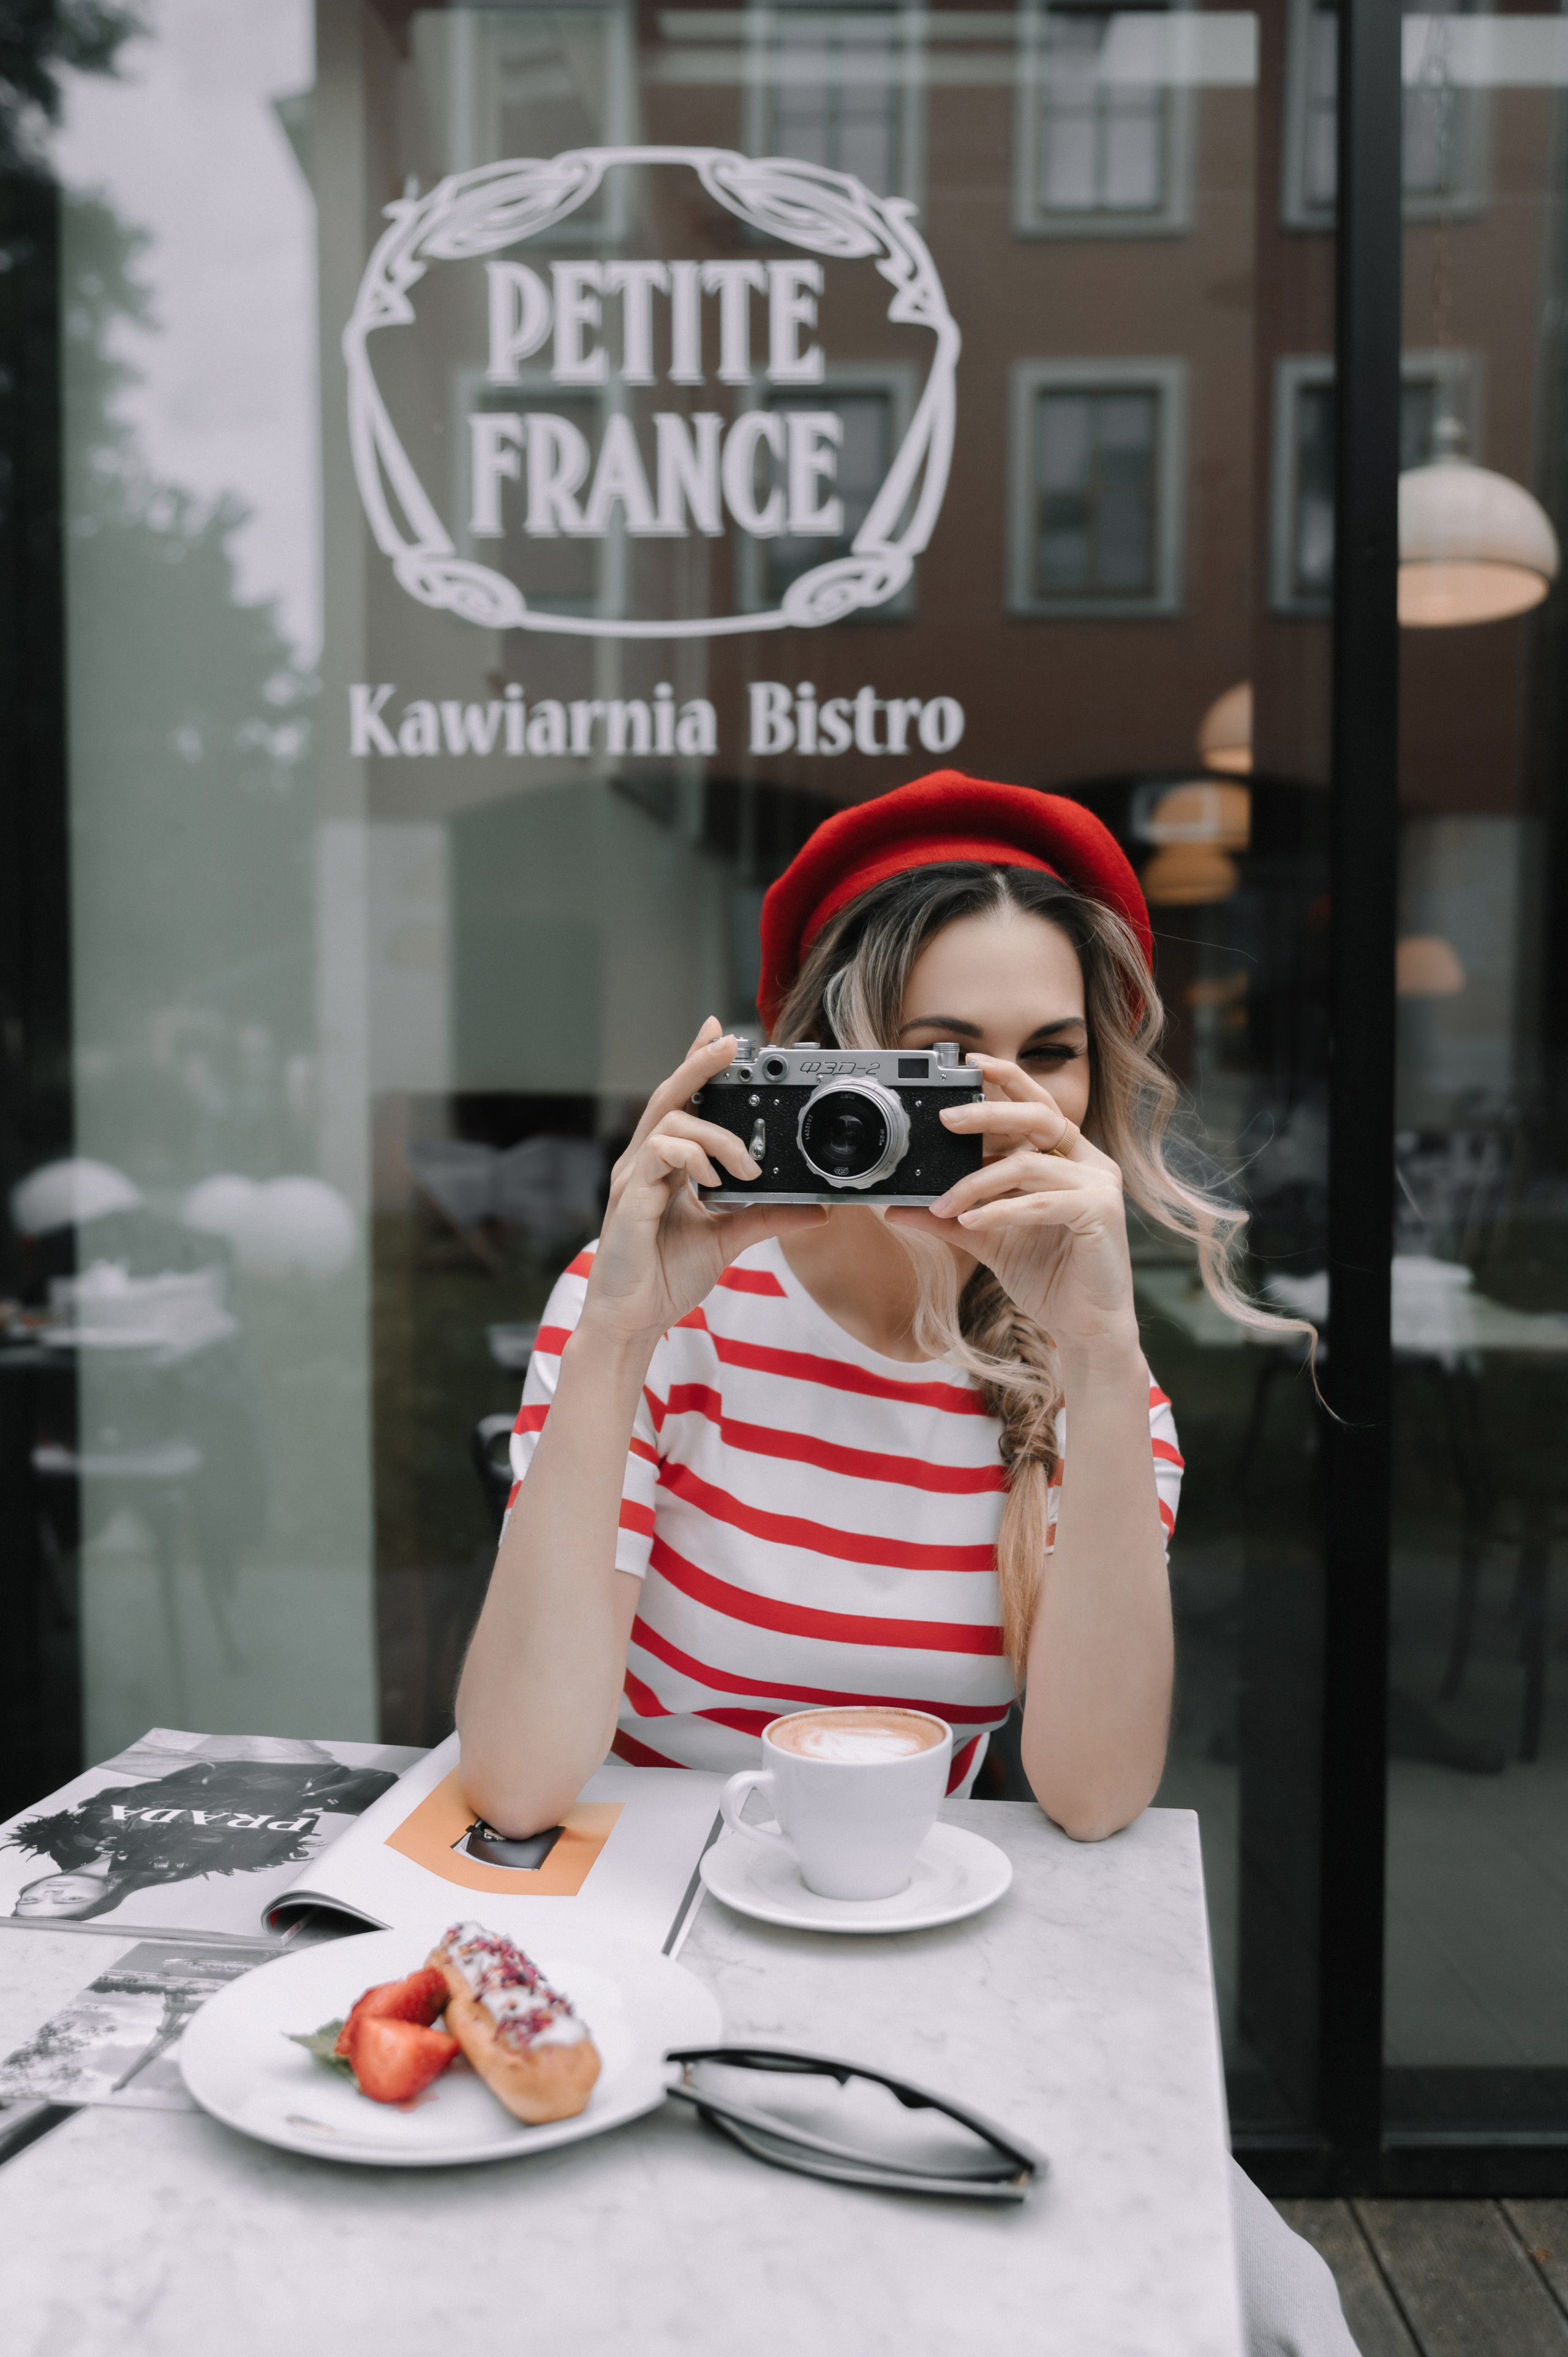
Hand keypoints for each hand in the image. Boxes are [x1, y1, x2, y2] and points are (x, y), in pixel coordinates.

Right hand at [583, 1018, 825, 1351]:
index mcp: (667, 1166)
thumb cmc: (667, 1275)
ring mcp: (635, 1177)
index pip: (682, 1105)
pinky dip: (692, 1156)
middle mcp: (647, 1163)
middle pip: (669, 1097)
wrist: (634, 1318)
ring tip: (744, 1166)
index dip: (696, 1066)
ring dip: (715, 1135)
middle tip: (729, 1042)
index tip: (721, 1037)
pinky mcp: (631, 1196)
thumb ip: (767, 1218)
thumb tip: (816, 1209)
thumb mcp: (729, 1239)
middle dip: (697, 1064)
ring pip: (669, 1122)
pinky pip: (659, 1154)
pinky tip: (714, 1177)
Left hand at [887, 1055, 1137, 1348]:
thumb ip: (949, 1218)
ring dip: (978, 1182)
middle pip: (1039, 1116)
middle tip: (946, 1119)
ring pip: (1028, 1164)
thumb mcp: (987, 1239)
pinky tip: (971, 1220)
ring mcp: (1099, 1185)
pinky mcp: (1101, 1212)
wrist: (1085, 1327)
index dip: (1009, 1078)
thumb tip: (898, 1207)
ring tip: (944, 1204)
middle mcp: (1089, 1163)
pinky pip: (1040, 1201)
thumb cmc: (1047, 1277)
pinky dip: (1000, 1210)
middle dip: (990, 1111)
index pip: (1038, 1105)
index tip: (970, 1062)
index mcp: (1068, 1158)